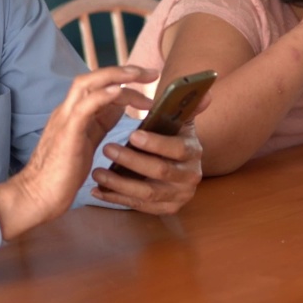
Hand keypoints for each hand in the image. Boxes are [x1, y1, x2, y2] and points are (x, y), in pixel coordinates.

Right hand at [0, 66, 159, 239]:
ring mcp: (65, 119)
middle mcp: (68, 110)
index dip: (124, 81)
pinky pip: (85, 107)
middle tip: (151, 73)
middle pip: (94, 77)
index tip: (148, 83)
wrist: (37, 196)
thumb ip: (99, 124)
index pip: (99, 87)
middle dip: (124, 71)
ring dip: (117, 77)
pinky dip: (102, 96)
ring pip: (88, 84)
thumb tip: (120, 109)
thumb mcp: (87, 143)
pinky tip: (120, 91)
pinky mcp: (67, 132)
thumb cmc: (62, 175)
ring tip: (141, 76)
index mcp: (74, 113)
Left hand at [90, 98, 207, 213]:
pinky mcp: (165, 210)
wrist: (180, 168)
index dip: (155, 143)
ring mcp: (178, 196)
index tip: (132, 134)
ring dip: (119, 183)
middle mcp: (190, 177)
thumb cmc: (172, 140)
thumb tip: (205, 93)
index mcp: (194, 152)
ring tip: (97, 173)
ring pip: (147, 193)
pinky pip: (139, 207)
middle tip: (107, 149)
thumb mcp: (181, 124)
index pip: (177, 149)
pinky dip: (117, 199)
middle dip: (131, 161)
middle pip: (160, 171)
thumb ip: (188, 107)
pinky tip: (98, 191)